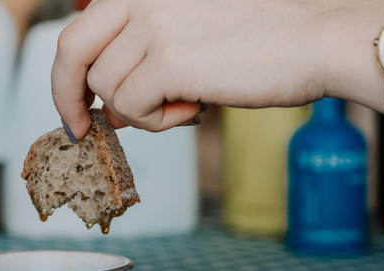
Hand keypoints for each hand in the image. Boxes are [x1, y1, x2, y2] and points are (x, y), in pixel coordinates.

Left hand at [51, 0, 339, 136]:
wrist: (315, 40)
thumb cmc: (262, 41)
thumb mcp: (190, 35)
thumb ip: (145, 59)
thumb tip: (109, 107)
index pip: (79, 27)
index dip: (68, 73)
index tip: (75, 107)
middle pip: (72, 54)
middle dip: (68, 99)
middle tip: (82, 131)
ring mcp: (152, 26)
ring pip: (107, 90)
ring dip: (140, 113)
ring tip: (186, 105)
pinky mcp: (169, 61)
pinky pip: (131, 108)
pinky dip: (157, 123)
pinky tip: (195, 110)